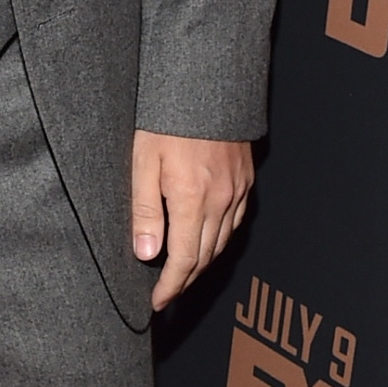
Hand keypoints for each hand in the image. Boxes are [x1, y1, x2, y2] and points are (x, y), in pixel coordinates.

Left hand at [131, 132, 252, 309]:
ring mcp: (237, 190)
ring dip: (203, 263)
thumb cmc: (167, 119)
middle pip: (205, 257)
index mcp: (192, 200)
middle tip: (167, 293)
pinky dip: (220, 239)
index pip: (183, 260)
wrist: (205, 85)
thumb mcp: (142, 162)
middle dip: (185, 280)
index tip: (158, 301)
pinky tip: (208, 240)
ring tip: (183, 273)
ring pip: (222, 242)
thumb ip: (144, 211)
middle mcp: (221, 200)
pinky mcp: (245, 178)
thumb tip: (145, 253)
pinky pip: (236, 221)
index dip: (170, 286)